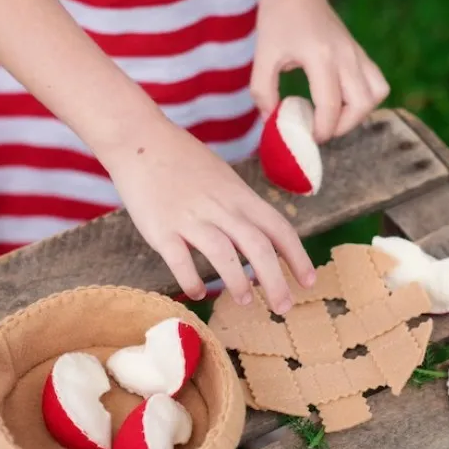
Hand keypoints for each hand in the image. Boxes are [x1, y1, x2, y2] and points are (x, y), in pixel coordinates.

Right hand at [103, 118, 314, 314]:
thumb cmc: (183, 161)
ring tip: (246, 301)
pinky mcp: (160, 228)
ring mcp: (189, 218)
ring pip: (223, 254)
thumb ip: (240, 209)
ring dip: (238, 281)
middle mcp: (219, 207)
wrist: (140, 140)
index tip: (309, 281)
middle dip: (276, 280)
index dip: (297, 256)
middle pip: (257, 246)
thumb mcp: (223, 179)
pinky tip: (198, 293)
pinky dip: (191, 279)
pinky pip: (179, 259)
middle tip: (284, 308)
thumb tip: (259, 244)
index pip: (278, 228)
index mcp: (239, 195)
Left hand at [251, 0, 389, 142]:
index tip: (307, 137)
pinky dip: (365, 98)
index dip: (321, 129)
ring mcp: (357, 52)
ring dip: (358, 114)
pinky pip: (377, 82)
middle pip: (362, 104)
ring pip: (376, 94)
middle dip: (342, 126)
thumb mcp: (262, 57)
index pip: (331, 105)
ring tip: (333, 116)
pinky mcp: (360, 52)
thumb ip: (263, 93)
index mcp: (321, 56)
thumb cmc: (277, 20)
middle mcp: (346, 55)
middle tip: (320, 129)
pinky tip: (341, 100)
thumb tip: (271, 124)